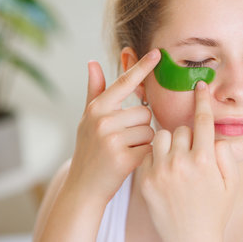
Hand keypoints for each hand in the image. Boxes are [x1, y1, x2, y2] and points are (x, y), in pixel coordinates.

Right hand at [65, 48, 160, 202]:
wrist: (84, 187)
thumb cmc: (89, 149)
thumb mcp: (88, 119)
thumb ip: (95, 91)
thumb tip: (92, 62)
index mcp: (97, 108)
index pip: (125, 83)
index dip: (143, 67)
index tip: (158, 53)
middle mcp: (102, 121)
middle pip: (145, 112)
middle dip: (141, 126)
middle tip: (125, 139)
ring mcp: (112, 140)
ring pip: (150, 130)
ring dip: (144, 141)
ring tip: (126, 150)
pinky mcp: (124, 158)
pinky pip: (150, 148)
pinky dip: (146, 155)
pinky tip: (130, 161)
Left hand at [137, 81, 239, 241]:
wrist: (191, 239)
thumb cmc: (215, 211)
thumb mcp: (232, 184)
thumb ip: (226, 154)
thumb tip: (216, 136)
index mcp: (206, 160)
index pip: (203, 120)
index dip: (202, 100)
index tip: (199, 85)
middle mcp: (182, 162)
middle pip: (181, 128)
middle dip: (187, 136)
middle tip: (190, 153)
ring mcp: (161, 171)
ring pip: (161, 136)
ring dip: (169, 142)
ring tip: (175, 159)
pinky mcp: (146, 180)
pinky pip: (149, 153)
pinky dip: (156, 156)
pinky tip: (164, 170)